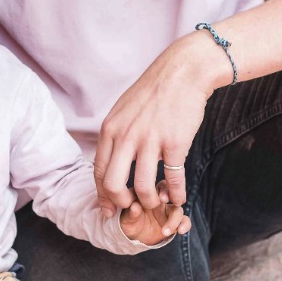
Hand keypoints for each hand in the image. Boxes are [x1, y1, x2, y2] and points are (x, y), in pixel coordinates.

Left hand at [95, 32, 229, 213]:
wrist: (182, 72)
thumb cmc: (154, 92)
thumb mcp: (123, 110)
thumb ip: (116, 136)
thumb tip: (113, 162)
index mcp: (110, 130)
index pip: (99, 171)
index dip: (104, 195)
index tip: (110, 208)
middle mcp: (125, 137)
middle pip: (113, 185)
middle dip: (122, 203)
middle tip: (133, 207)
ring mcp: (150, 141)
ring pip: (143, 188)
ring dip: (150, 202)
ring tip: (158, 201)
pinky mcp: (175, 144)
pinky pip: (173, 179)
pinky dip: (176, 194)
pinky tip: (179, 198)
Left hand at [119, 187, 191, 245]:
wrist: (134, 238)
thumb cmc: (129, 223)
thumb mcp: (126, 219)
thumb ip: (130, 212)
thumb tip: (134, 206)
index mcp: (149, 195)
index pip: (159, 186)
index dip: (162, 189)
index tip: (161, 198)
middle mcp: (161, 201)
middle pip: (171, 193)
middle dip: (171, 195)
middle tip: (166, 201)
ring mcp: (168, 211)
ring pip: (178, 210)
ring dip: (174, 220)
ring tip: (165, 231)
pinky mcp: (174, 223)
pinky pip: (184, 221)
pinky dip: (185, 225)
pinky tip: (181, 231)